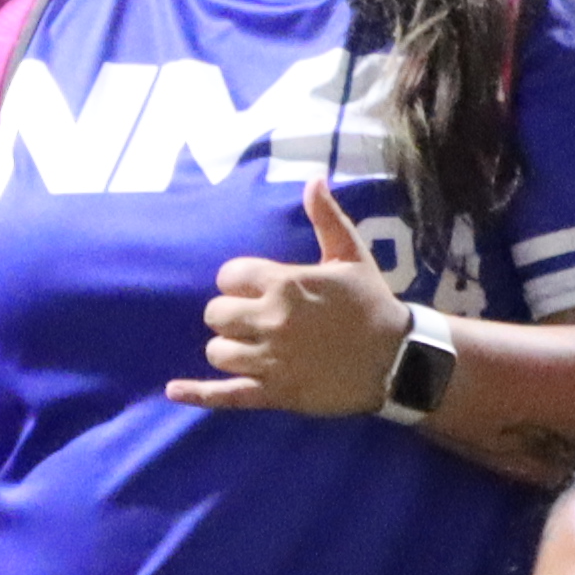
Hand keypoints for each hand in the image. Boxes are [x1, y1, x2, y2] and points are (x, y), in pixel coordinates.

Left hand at [172, 183, 411, 418]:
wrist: (400, 359)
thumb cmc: (372, 304)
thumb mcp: (352, 257)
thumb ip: (327, 218)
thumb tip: (314, 180)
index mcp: (285, 284)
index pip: (228, 276)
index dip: (237, 282)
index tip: (254, 288)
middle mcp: (272, 320)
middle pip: (216, 313)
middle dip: (230, 314)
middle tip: (251, 319)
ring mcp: (271, 360)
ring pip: (217, 351)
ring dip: (227, 348)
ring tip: (249, 346)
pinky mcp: (275, 393)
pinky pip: (225, 394)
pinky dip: (197, 393)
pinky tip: (174, 389)